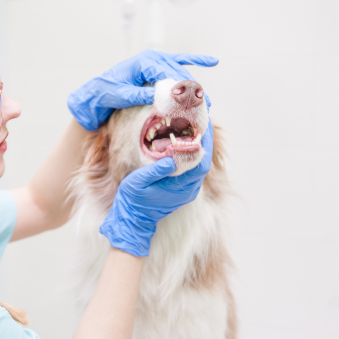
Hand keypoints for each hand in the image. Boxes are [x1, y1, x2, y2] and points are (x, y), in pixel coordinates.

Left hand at [68, 49, 218, 130]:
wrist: (97, 92)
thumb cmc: (106, 92)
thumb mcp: (121, 96)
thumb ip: (139, 96)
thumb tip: (159, 98)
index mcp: (144, 62)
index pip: (168, 75)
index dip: (181, 90)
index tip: (191, 104)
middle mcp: (152, 59)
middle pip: (178, 73)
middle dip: (192, 91)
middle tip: (205, 107)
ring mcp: (156, 61)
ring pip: (181, 73)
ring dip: (194, 87)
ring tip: (207, 103)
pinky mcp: (157, 67)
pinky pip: (179, 62)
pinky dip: (195, 61)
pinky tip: (212, 61)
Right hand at [99, 120, 213, 256]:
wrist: (133, 218)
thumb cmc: (133, 199)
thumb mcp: (139, 182)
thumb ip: (155, 171)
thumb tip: (172, 158)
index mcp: (181, 188)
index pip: (201, 163)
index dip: (205, 143)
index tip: (204, 125)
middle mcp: (189, 190)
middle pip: (204, 161)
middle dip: (205, 140)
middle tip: (201, 120)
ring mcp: (187, 190)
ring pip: (199, 165)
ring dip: (199, 146)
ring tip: (195, 127)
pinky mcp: (183, 189)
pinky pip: (192, 169)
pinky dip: (192, 154)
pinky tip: (186, 142)